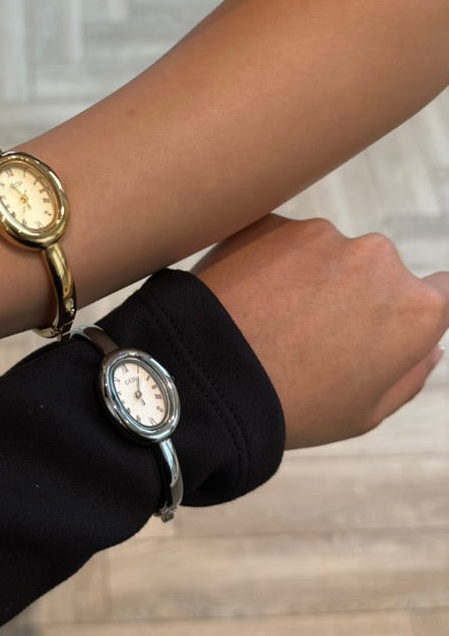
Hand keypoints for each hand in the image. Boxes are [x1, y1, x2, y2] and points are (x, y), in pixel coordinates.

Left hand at [193, 215, 448, 448]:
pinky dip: (267, 262)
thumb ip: (410, 373)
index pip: (436, 292)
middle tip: (304, 331)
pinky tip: (245, 297)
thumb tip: (430, 345)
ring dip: (306, 275)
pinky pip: (279, 242)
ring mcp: (323, 236)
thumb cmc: (291, 406)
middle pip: (373, 271)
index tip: (375, 323)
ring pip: (323, 254)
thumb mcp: (365, 412)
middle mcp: (377, 259)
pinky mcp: (273, 222)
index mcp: (414, 309)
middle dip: (349, 292)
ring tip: (268, 318)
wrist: (209, 375)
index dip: (403, 309)